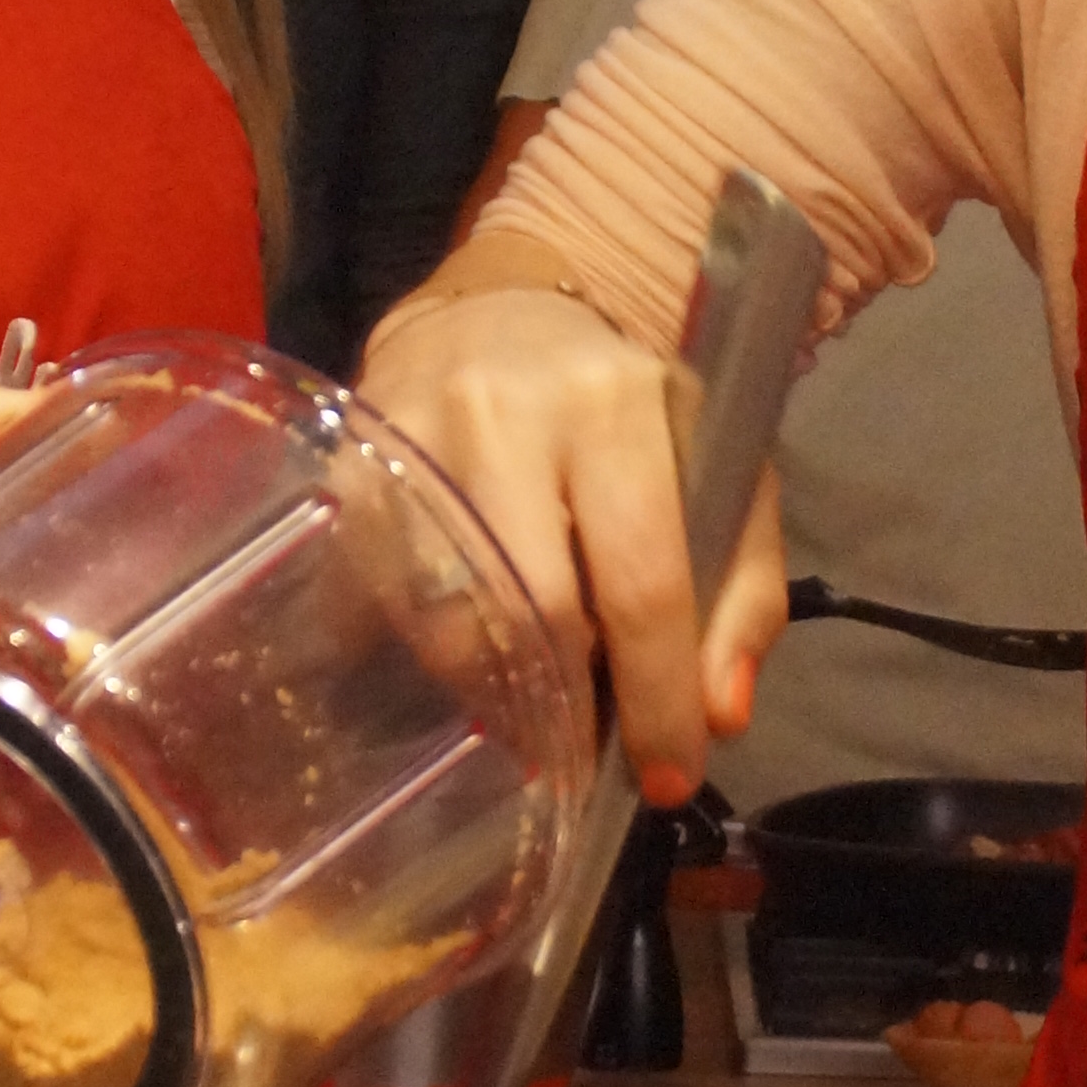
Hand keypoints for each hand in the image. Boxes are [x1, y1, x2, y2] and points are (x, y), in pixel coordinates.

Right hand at [358, 267, 784, 801]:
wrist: (499, 311)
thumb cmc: (627, 408)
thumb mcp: (719, 469)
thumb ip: (741, 594)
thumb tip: (721, 717)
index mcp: (614, 404)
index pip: (639, 580)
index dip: (658, 697)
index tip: (668, 775)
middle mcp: (503, 411)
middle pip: (534, 609)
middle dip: (569, 708)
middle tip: (585, 756)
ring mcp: (409, 436)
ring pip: (444, 618)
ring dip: (494, 690)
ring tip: (529, 705)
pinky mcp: (345, 466)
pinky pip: (376, 601)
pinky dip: (423, 653)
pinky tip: (462, 657)